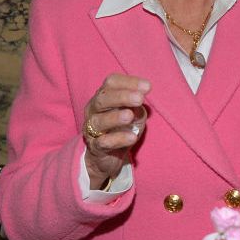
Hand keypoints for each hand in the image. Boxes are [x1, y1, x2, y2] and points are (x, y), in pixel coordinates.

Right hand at [83, 74, 150, 188]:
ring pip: (99, 120)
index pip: (111, 83)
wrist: (108, 156)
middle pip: (103, 99)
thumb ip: (137, 106)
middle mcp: (93, 109)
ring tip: (130, 116)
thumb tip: (141, 97)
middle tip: (139, 98)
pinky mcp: (95, 147)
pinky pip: (103, 142)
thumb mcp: (134, 114)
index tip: (147, 87)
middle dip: (121, 97)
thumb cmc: (122, 128)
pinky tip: (132, 137)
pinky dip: (118, 139)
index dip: (128, 82)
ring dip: (115, 117)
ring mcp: (92, 129)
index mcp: (103, 96)